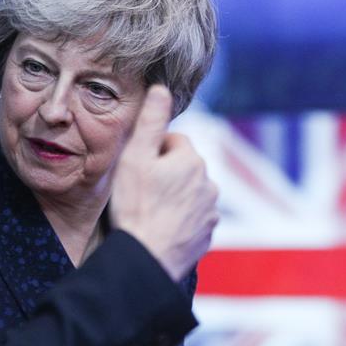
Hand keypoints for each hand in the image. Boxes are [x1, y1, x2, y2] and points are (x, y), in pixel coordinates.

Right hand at [110, 85, 218, 280]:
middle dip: (165, 174)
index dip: (151, 152)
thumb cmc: (136, 207)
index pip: (173, 142)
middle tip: (139, 190)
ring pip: (189, 193)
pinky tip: (159, 226)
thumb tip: (161, 87)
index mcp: (192, 160)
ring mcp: (210, 211)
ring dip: (173, 196)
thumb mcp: (135, 158)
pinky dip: (179, 219)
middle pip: (182, 167)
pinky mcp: (207, 234)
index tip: (136, 169)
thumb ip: (150, 121)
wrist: (147, 257)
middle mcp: (209, 183)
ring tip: (149, 211)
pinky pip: (192, 217)